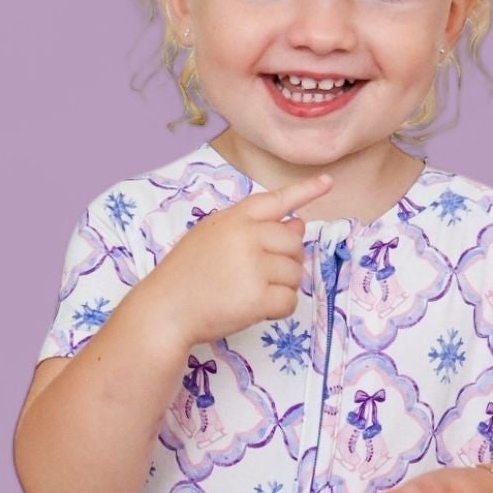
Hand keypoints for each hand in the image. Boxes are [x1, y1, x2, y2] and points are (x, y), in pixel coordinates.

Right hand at [146, 172, 333, 346]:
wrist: (164, 310)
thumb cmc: (184, 276)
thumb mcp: (210, 237)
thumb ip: (251, 227)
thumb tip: (297, 223)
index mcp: (233, 218)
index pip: (276, 200)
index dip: (305, 191)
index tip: (328, 182)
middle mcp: (247, 236)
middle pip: (294, 242)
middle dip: (287, 260)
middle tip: (262, 275)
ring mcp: (253, 266)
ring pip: (295, 273)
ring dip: (281, 287)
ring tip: (251, 292)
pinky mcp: (258, 297)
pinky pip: (290, 301)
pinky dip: (278, 309)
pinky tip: (256, 309)